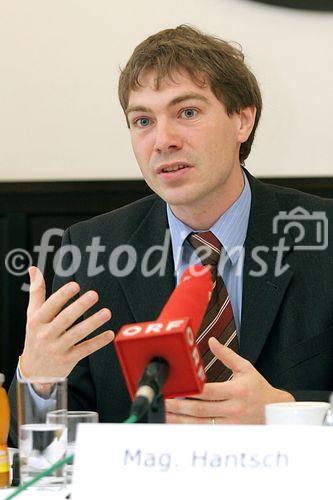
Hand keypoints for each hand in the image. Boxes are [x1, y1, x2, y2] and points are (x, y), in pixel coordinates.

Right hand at [20, 266, 113, 378]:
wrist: (34, 373)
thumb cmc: (36, 337)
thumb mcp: (32, 316)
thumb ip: (36, 293)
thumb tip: (34, 269)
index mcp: (37, 321)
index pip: (50, 306)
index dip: (62, 296)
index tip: (75, 286)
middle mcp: (46, 335)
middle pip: (65, 319)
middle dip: (80, 307)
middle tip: (94, 295)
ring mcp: (57, 348)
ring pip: (77, 334)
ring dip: (93, 323)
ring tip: (107, 312)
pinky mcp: (68, 360)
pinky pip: (85, 349)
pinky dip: (98, 342)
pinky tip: (110, 333)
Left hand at [165, 337, 294, 423]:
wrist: (276, 411)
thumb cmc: (259, 387)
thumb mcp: (245, 367)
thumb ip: (226, 355)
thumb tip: (212, 341)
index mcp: (236, 391)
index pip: (208, 391)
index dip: (190, 391)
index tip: (174, 388)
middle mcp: (233, 409)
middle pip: (200, 409)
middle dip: (178, 406)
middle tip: (162, 401)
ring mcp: (231, 424)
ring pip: (200, 424)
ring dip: (180, 420)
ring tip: (163, 414)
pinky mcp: (229, 433)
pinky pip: (206, 431)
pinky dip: (190, 429)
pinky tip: (177, 425)